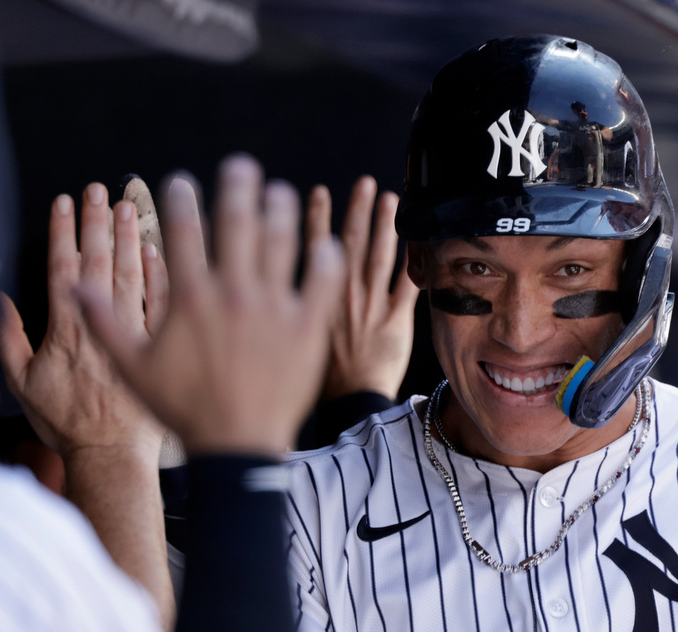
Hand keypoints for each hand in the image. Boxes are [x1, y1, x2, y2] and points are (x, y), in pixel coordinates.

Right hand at [0, 184, 164, 461]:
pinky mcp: (168, 344)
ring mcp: (141, 333)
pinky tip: (158, 248)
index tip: (65, 201)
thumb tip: (0, 300)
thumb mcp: (24, 384)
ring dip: (131, 237)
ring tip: (128, 206)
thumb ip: (9, 338)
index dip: (63, 232)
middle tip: (99, 190)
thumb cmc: (71, 424)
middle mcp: (106, 326)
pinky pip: (167, 299)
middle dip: (98, 222)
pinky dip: (162, 272)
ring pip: (136, 274)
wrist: (115, 454)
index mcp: (69, 330)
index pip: (65, 268)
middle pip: (102, 262)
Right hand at [75, 155, 343, 454]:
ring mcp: (274, 307)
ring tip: (281, 193)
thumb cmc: (183, 409)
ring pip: (282, 242)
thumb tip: (74, 286)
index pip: (183, 230)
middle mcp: (234, 292)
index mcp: (191, 296)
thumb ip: (104, 322)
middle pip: (237, 221)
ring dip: (282, 210)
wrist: (237, 445)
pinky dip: (325, 258)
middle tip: (241, 166)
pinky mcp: (307, 326)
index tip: (180, 181)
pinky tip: (325, 243)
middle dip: (238, 185)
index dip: (179, 198)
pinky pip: (322, 281)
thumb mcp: (132, 368)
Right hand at [307, 176, 417, 401]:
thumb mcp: (291, 335)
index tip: (320, 193)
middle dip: (357, 210)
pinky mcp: (397, 320)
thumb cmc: (317, 377)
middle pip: (352, 243)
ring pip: (381, 257)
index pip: (314, 247)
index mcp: (316, 297)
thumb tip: (259, 279)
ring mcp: (372, 306)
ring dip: (386, 225)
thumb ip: (286, 304)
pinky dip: (413, 260)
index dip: (316, 218)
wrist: (347, 403)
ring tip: (391, 199)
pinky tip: (418, 238)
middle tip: (364, 183)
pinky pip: (407, 284)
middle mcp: (345, 296)